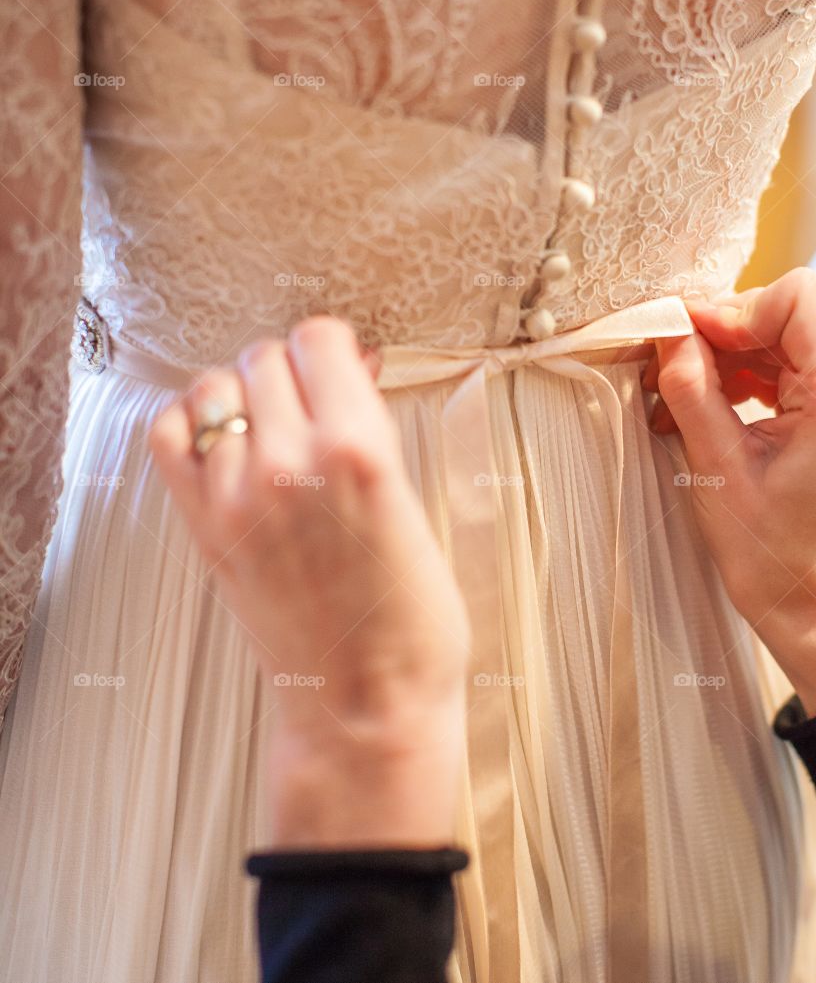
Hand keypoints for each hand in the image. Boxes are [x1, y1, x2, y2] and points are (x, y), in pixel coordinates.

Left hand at [149, 317, 469, 846]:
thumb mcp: (415, 505)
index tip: (347, 370)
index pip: (319, 340)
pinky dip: (190, 426)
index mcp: (357, 450)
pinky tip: (225, 443)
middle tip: (316, 403)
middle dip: (294, 370)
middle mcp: (289, 462)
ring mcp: (236, 497)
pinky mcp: (205, 529)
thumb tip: (352, 370)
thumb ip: (374, 431)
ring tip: (271, 424)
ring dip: (244, 393)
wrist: (365, 707)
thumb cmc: (412, 618)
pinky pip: (168, 436)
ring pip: (214, 388)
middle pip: (266, 357)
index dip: (337, 349)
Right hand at [646, 268, 815, 715]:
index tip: (688, 343)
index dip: (734, 311)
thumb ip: (691, 391)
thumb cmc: (768, 548)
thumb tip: (667, 332)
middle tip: (664, 371)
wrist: (806, 594)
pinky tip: (697, 407)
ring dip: (718, 358)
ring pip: (772, 335)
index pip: (796, 298)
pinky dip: (734, 376)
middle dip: (716, 336)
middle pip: (780, 313)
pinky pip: (777, 363)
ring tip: (671, 398)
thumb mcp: (716, 468)